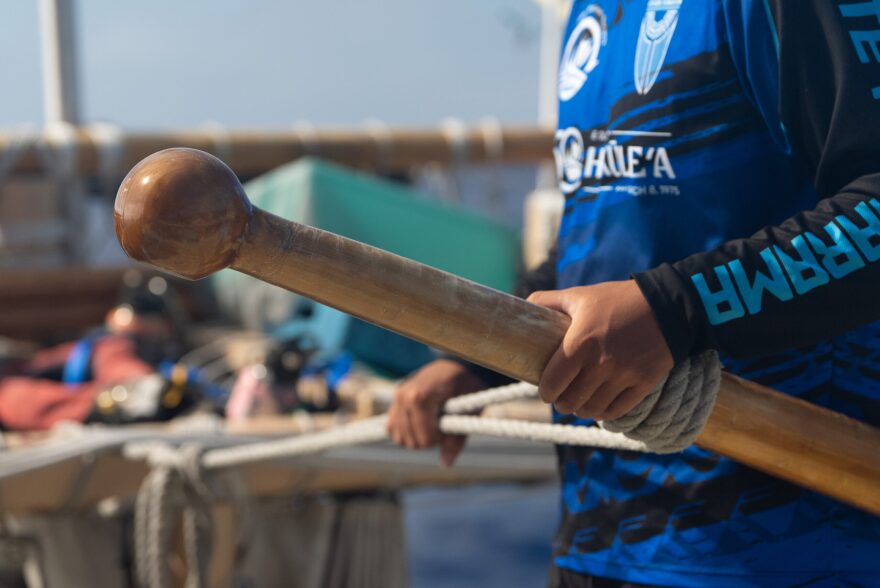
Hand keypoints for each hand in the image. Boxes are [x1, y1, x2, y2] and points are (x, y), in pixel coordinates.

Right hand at [387, 358, 487, 466]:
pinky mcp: (395, 399)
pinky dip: (406, 433)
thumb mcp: (470, 410)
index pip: (424, 438)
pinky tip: (421, 424)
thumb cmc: (467, 385)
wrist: (457, 364)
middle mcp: (404, 396)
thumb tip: (446, 464)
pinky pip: (392, 428)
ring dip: (417, 438)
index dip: (440, 440)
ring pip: (399, 437)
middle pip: (411, 440)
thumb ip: (458, 437)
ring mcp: (397, 397)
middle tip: (445, 426)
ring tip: (434, 424)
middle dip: (429, 440)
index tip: (451, 427)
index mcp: (420, 396)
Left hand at [527, 280, 673, 420]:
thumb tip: (521, 307)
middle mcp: (601, 363)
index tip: (545, 390)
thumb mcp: (580, 295)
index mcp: (581, 342)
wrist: (667, 306)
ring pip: (592, 410)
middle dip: (561, 402)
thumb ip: (547, 301)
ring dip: (581, 410)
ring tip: (578, 403)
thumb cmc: (617, 300)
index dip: (545, 391)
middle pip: (570, 401)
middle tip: (560, 397)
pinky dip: (603, 413)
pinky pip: (616, 411)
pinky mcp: (643, 384)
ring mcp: (623, 376)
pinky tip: (598, 407)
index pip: (552, 383)